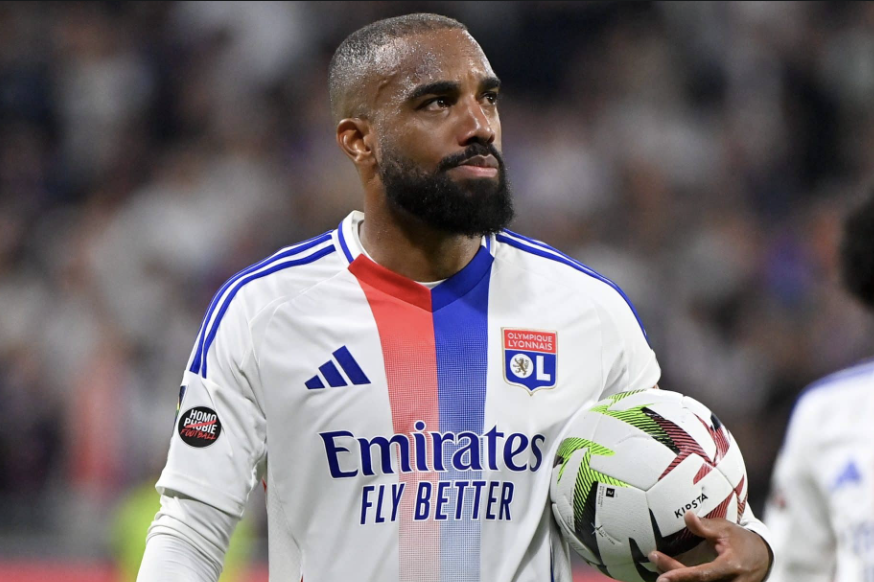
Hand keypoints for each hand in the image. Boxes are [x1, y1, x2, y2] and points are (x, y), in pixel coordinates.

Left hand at [648, 511, 771, 581]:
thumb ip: (705, 526)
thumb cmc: (741, 540)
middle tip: (654, 559)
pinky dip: (686, 580)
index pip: (703, 575)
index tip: (663, 578)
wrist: (763, 557)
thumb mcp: (725, 529)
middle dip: (673, 575)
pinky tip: (672, 573)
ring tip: (660, 564)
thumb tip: (687, 516)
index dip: (681, 576)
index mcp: (731, 566)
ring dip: (678, 579)